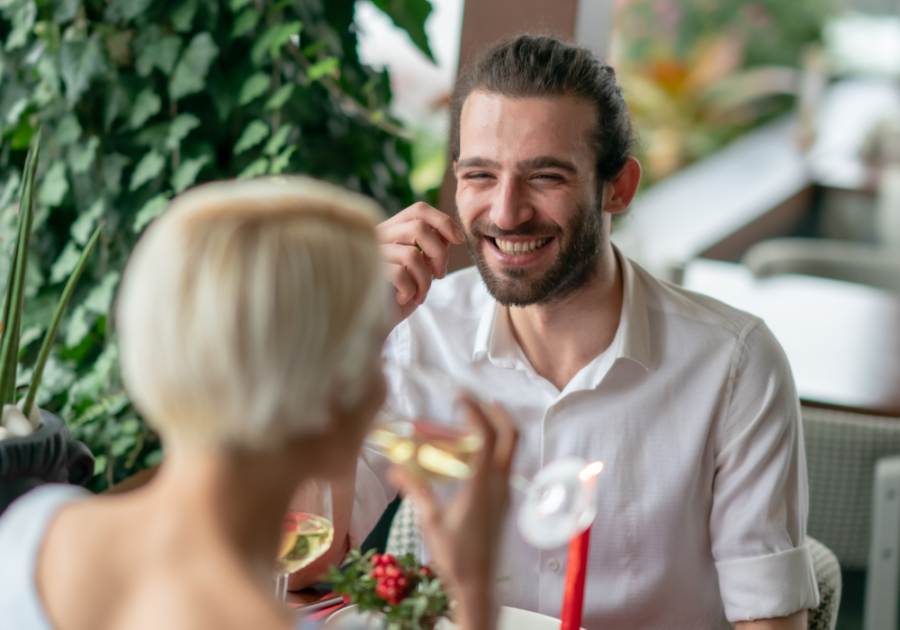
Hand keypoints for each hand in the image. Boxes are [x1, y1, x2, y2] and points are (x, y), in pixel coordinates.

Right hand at [377, 202, 463, 320]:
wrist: (375, 320)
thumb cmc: (399, 292)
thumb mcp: (421, 266)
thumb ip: (432, 246)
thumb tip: (450, 232)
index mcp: (392, 229)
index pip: (419, 210)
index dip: (443, 221)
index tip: (459, 240)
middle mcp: (379, 236)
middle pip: (419, 227)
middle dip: (439, 253)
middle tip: (439, 275)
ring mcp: (372, 253)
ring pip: (412, 254)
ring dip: (425, 280)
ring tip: (420, 293)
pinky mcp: (368, 273)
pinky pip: (400, 274)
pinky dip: (410, 290)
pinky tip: (404, 299)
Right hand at [388, 397, 517, 629]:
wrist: (478, 583)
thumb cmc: (455, 555)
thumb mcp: (430, 520)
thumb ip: (415, 490)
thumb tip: (394, 469)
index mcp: (482, 483)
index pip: (485, 436)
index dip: (474, 411)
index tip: (460, 398)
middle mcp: (499, 483)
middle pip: (510, 436)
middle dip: (497, 412)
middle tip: (479, 399)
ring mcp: (505, 492)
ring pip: (509, 450)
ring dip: (496, 430)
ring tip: (472, 423)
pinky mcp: (503, 501)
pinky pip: (503, 464)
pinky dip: (492, 449)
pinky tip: (471, 455)